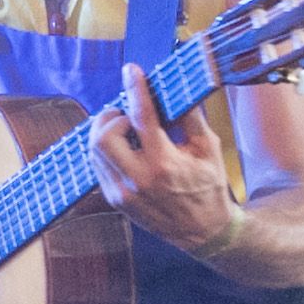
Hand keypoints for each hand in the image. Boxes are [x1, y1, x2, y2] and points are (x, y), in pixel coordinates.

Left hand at [91, 73, 237, 253]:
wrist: (204, 232)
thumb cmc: (209, 187)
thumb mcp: (208, 150)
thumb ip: (189, 118)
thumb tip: (174, 88)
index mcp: (165, 164)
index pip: (142, 118)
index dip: (135, 90)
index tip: (131, 71)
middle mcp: (138, 179)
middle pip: (103, 136)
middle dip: (111, 116)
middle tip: (126, 113)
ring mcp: (121, 192)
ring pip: (94, 150)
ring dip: (105, 131)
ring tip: (126, 129)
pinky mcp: (113, 200)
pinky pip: (96, 166)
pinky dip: (105, 150)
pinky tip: (123, 147)